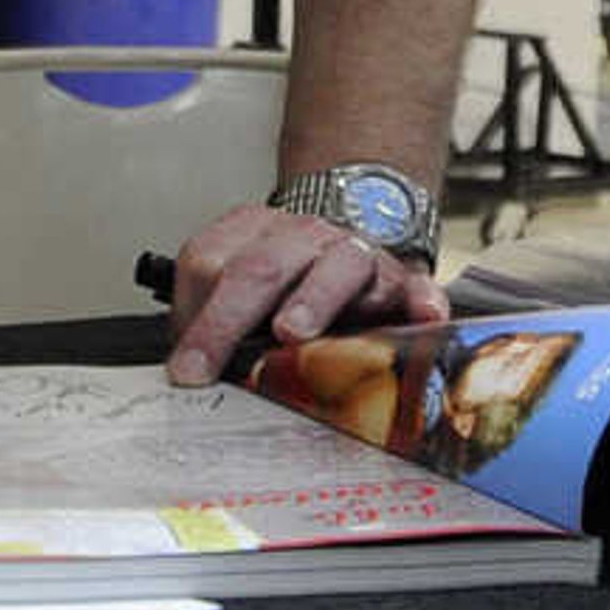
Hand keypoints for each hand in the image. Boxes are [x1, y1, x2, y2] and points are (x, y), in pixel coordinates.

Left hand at [161, 198, 446, 385]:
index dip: (196, 319)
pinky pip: (416, 287)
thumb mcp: (243, 291)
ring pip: (335, 266)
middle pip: (259, 269)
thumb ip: (214, 320)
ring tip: (291, 333)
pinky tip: (422, 317)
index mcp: (250, 234)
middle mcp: (301, 237)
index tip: (186, 370)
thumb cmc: (292, 283)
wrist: (355, 246)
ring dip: (311, 300)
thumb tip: (186, 375)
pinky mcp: (403, 281)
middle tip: (210, 363)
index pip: (209, 263)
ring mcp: (355, 255)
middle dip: (228, 319)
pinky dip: (422, 300)